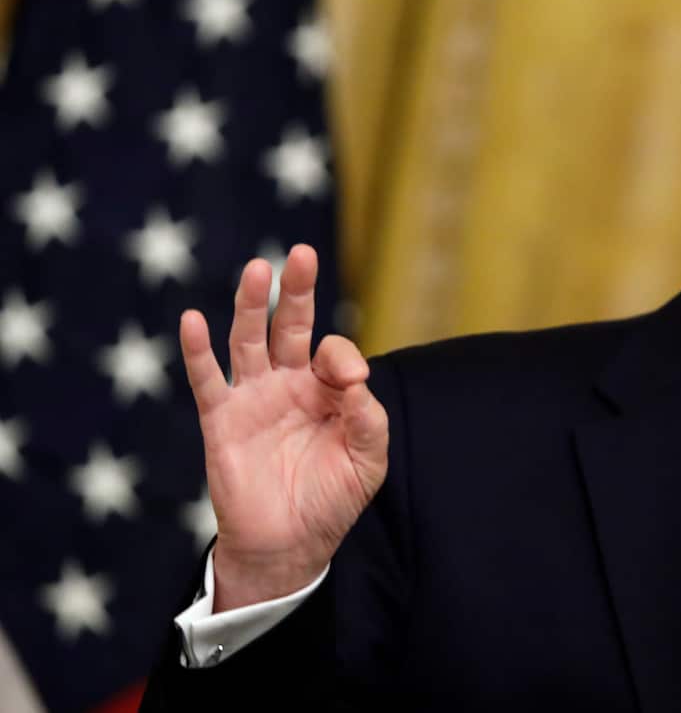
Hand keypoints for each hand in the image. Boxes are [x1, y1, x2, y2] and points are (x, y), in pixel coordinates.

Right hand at [179, 244, 387, 611]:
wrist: (289, 546)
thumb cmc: (332, 500)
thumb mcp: (368, 462)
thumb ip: (369, 419)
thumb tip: (356, 380)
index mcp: (328, 390)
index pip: (334, 352)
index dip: (343, 359)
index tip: (349, 382)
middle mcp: (290, 384)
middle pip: (291, 326)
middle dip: (297, 291)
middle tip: (301, 254)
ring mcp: (254, 399)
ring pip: (249, 341)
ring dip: (251, 305)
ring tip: (257, 269)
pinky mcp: (222, 420)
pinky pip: (207, 380)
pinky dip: (196, 350)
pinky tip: (192, 320)